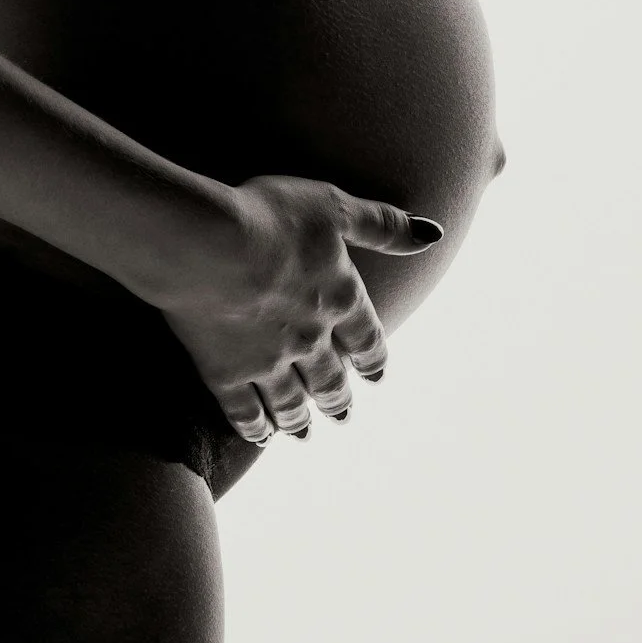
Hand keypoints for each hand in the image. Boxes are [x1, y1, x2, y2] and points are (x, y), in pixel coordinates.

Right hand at [155, 176, 442, 445]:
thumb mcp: (334, 206)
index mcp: (339, 298)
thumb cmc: (270, 216)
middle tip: (343, 416)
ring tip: (303, 434)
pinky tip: (259, 436)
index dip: (373, 359)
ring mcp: (267, 361)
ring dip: (299, 419)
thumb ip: (382, 224)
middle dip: (338, 399)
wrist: (208, 245)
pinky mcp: (225, 373)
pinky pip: (244, 410)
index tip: (376, 377)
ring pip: (290, 400)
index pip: (366, 338)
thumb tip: (432, 233)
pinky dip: (254, 426)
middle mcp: (310, 338)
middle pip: (330, 379)